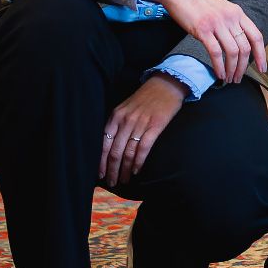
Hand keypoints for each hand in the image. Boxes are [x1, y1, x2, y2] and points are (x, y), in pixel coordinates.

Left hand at [100, 74, 186, 188]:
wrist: (166, 84)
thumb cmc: (145, 97)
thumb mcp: (126, 107)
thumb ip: (117, 124)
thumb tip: (109, 145)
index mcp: (116, 116)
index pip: (104, 143)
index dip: (101, 162)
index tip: (101, 174)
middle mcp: (126, 120)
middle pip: (115, 151)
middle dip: (112, 170)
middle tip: (112, 183)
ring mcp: (140, 123)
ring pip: (128, 153)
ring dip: (125, 170)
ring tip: (124, 179)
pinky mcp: (155, 126)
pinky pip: (143, 148)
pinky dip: (138, 162)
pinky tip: (136, 170)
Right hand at [140, 0, 266, 83]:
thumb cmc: (197, 1)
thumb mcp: (220, 8)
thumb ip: (230, 22)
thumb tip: (237, 43)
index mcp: (237, 12)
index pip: (256, 36)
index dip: (261, 54)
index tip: (262, 68)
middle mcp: (230, 17)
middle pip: (245, 48)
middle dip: (244, 67)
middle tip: (238, 78)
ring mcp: (217, 23)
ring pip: (233, 52)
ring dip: (233, 70)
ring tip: (229, 79)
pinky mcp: (202, 29)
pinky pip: (216, 52)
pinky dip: (219, 66)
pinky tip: (219, 74)